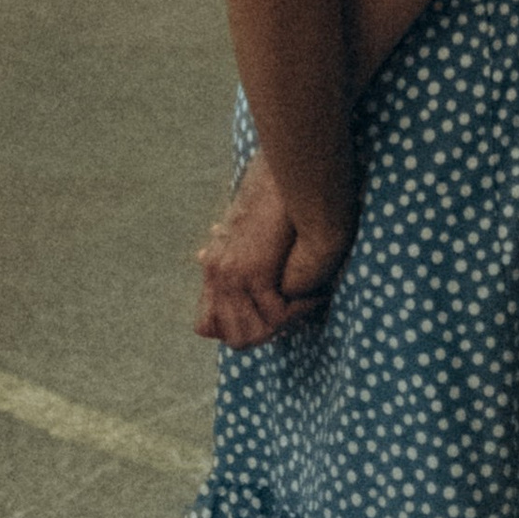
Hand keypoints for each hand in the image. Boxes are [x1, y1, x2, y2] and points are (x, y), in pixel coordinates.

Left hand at [194, 158, 347, 348]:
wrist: (281, 179)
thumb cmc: (266, 197)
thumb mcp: (234, 224)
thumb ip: (220, 243)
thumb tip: (201, 252)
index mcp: (212, 267)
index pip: (205, 327)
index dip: (235, 332)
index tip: (265, 319)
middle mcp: (218, 276)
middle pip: (235, 338)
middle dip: (265, 336)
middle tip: (290, 318)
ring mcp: (234, 276)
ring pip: (255, 334)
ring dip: (283, 328)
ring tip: (303, 309)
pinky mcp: (256, 273)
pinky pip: (278, 315)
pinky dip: (301, 310)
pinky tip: (317, 296)